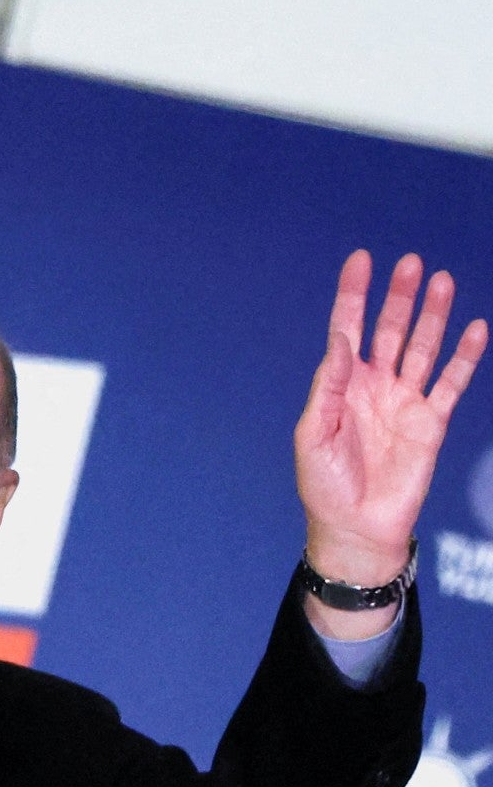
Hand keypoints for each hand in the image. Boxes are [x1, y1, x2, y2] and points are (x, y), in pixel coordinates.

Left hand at [295, 251, 485, 636]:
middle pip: (389, 329)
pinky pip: (452, 382)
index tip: (362, 260)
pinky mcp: (432, 422)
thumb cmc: (324, 485)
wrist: (356, 527)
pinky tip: (474, 328)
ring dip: (433, 316)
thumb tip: (342, 343)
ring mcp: (405, 401)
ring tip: (442, 281)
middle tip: (410, 263)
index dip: (353, 295)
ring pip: (422, 347)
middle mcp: (374, 386)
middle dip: (399, 297)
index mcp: (341, 385)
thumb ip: (328, 388)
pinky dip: (465, 357)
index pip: (348, 329)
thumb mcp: (312, 435)